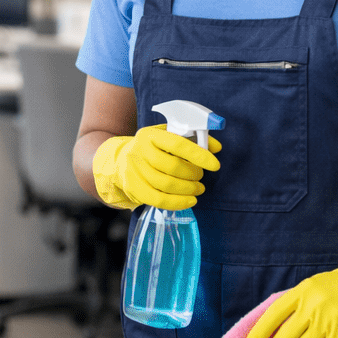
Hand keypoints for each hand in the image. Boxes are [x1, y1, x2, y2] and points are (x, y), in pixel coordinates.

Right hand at [92, 124, 221, 210]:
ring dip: (187, 189)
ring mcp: (134, 170)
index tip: (214, 164)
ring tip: (198, 189)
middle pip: (171, 166)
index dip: (198, 155)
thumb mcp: (168, 137)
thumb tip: (216, 147)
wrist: (120, 160)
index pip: (177, 143)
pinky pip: (158, 200)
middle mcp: (139, 151)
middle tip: (201, 177)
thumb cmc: (152, 148)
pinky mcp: (133, 187)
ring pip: (165, 184)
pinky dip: (177, 203)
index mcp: (150, 135)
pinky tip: (190, 200)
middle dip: (193, 174)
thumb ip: (193, 138)